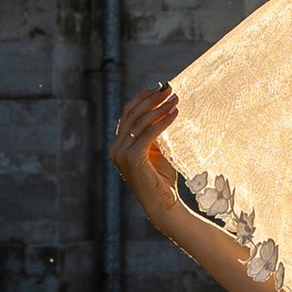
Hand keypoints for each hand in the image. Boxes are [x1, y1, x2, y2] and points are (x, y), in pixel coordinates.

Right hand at [112, 82, 182, 209]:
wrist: (163, 204)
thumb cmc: (162, 180)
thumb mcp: (156, 151)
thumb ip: (153, 134)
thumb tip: (162, 109)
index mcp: (118, 146)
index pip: (127, 115)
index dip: (141, 99)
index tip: (157, 87)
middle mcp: (115, 149)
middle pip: (132, 115)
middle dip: (151, 99)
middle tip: (169, 88)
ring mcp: (121, 154)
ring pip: (140, 122)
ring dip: (159, 107)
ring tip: (175, 98)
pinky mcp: (132, 159)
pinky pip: (149, 134)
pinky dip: (163, 121)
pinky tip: (175, 113)